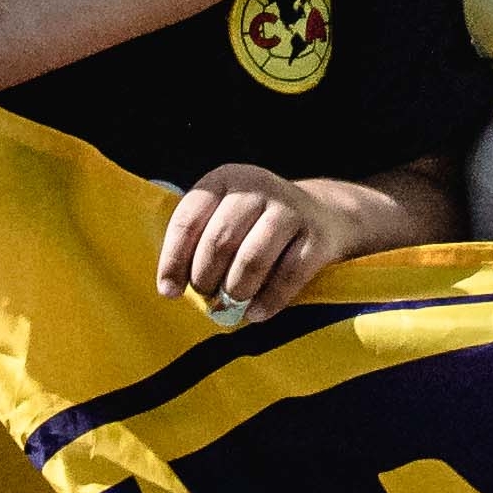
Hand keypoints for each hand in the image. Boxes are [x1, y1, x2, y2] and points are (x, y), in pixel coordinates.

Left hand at [156, 164, 354, 324]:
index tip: (169, 291)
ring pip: (252, 259)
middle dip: (206, 278)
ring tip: (231, 304)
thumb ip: (198, 242)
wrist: (323, 214)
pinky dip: (268, 301)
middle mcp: (257, 187)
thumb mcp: (225, 215)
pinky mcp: (317, 236)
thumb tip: (172, 288)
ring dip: (236, 290)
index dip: (173, 260)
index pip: (188, 220)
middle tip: (207, 297)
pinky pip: (288, 276)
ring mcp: (290, 210)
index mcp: (225, 179)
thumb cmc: (256, 224)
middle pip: (219, 240)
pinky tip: (257, 312)